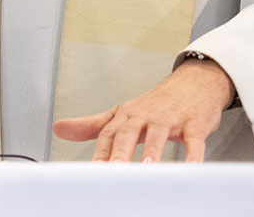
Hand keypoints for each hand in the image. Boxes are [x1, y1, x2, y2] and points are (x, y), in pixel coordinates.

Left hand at [52, 58, 234, 162]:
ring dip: (153, 151)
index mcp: (126, 116)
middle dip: (122, 151)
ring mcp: (170, 118)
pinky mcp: (193, 122)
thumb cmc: (156, 103)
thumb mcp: (122, 112)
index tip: (92, 171)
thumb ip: (92, 125)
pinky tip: (191, 166)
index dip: (100, 152)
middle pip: (130, 132)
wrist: (193, 83)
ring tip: (148, 169)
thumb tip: (59, 128)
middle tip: (116, 169)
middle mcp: (145, 115)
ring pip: (159, 134)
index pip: (109, 134)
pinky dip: (193, 152)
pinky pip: (193, 138)